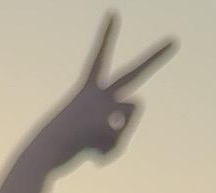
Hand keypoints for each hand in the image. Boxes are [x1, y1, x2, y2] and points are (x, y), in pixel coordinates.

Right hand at [0, 13, 176, 192]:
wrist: (41, 154)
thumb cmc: (58, 145)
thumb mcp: (83, 133)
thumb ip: (116, 124)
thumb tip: (134, 110)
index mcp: (86, 91)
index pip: (98, 58)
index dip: (106, 35)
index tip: (114, 14)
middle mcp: (99, 93)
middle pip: (134, 73)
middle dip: (155, 57)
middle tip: (174, 41)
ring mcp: (105, 107)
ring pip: (131, 114)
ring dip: (121, 132)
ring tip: (93, 143)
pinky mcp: (108, 124)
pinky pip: (119, 142)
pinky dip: (107, 153)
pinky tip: (90, 156)